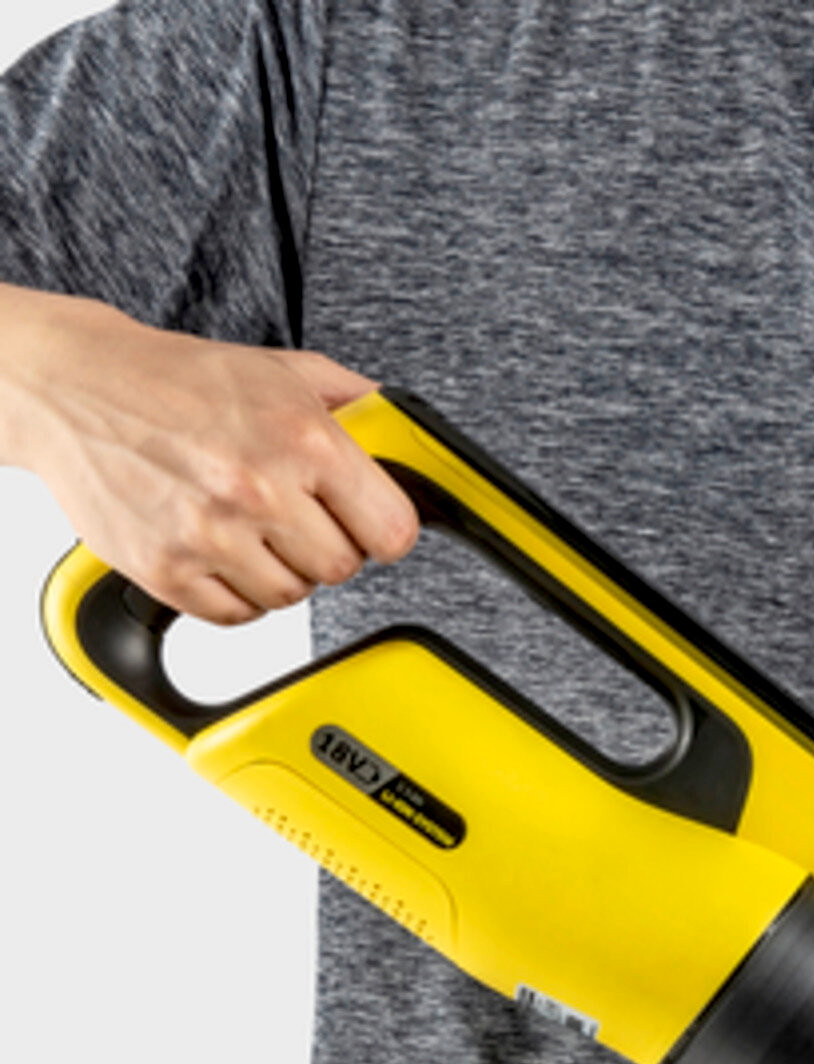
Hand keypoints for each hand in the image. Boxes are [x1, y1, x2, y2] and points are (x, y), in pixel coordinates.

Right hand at [2, 289, 418, 621]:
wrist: (74, 387)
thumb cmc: (179, 381)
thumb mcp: (284, 371)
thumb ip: (359, 403)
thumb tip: (410, 436)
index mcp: (303, 440)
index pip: (392, 532)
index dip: (382, 530)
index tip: (366, 523)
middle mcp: (258, 490)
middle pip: (341, 569)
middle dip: (325, 545)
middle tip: (292, 514)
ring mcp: (210, 535)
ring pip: (291, 597)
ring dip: (279, 570)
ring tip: (248, 525)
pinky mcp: (167, 570)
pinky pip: (237, 614)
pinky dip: (235, 592)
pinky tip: (218, 549)